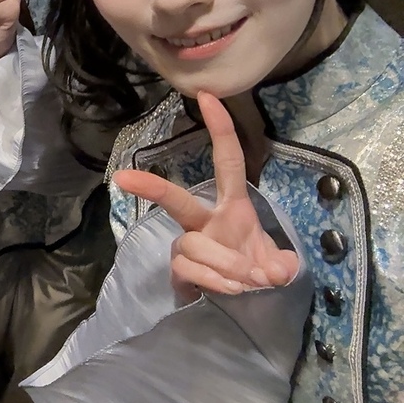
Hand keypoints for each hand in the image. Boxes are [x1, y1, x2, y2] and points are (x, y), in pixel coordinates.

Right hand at [113, 93, 299, 296]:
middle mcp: (205, 221)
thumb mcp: (279, 266)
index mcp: (232, 207)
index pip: (227, 162)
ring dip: (227, 265)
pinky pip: (189, 269)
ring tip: (246, 281)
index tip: (207, 97)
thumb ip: (281, 265)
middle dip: (151, 187)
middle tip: (122, 177)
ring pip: (196, 245)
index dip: (220, 129)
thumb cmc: (257, 269)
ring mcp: (189, 245)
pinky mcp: (179, 270)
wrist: (242, 305)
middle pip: (176, 200)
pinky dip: (214, 281)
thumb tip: (273, 271)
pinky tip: (229, 290)